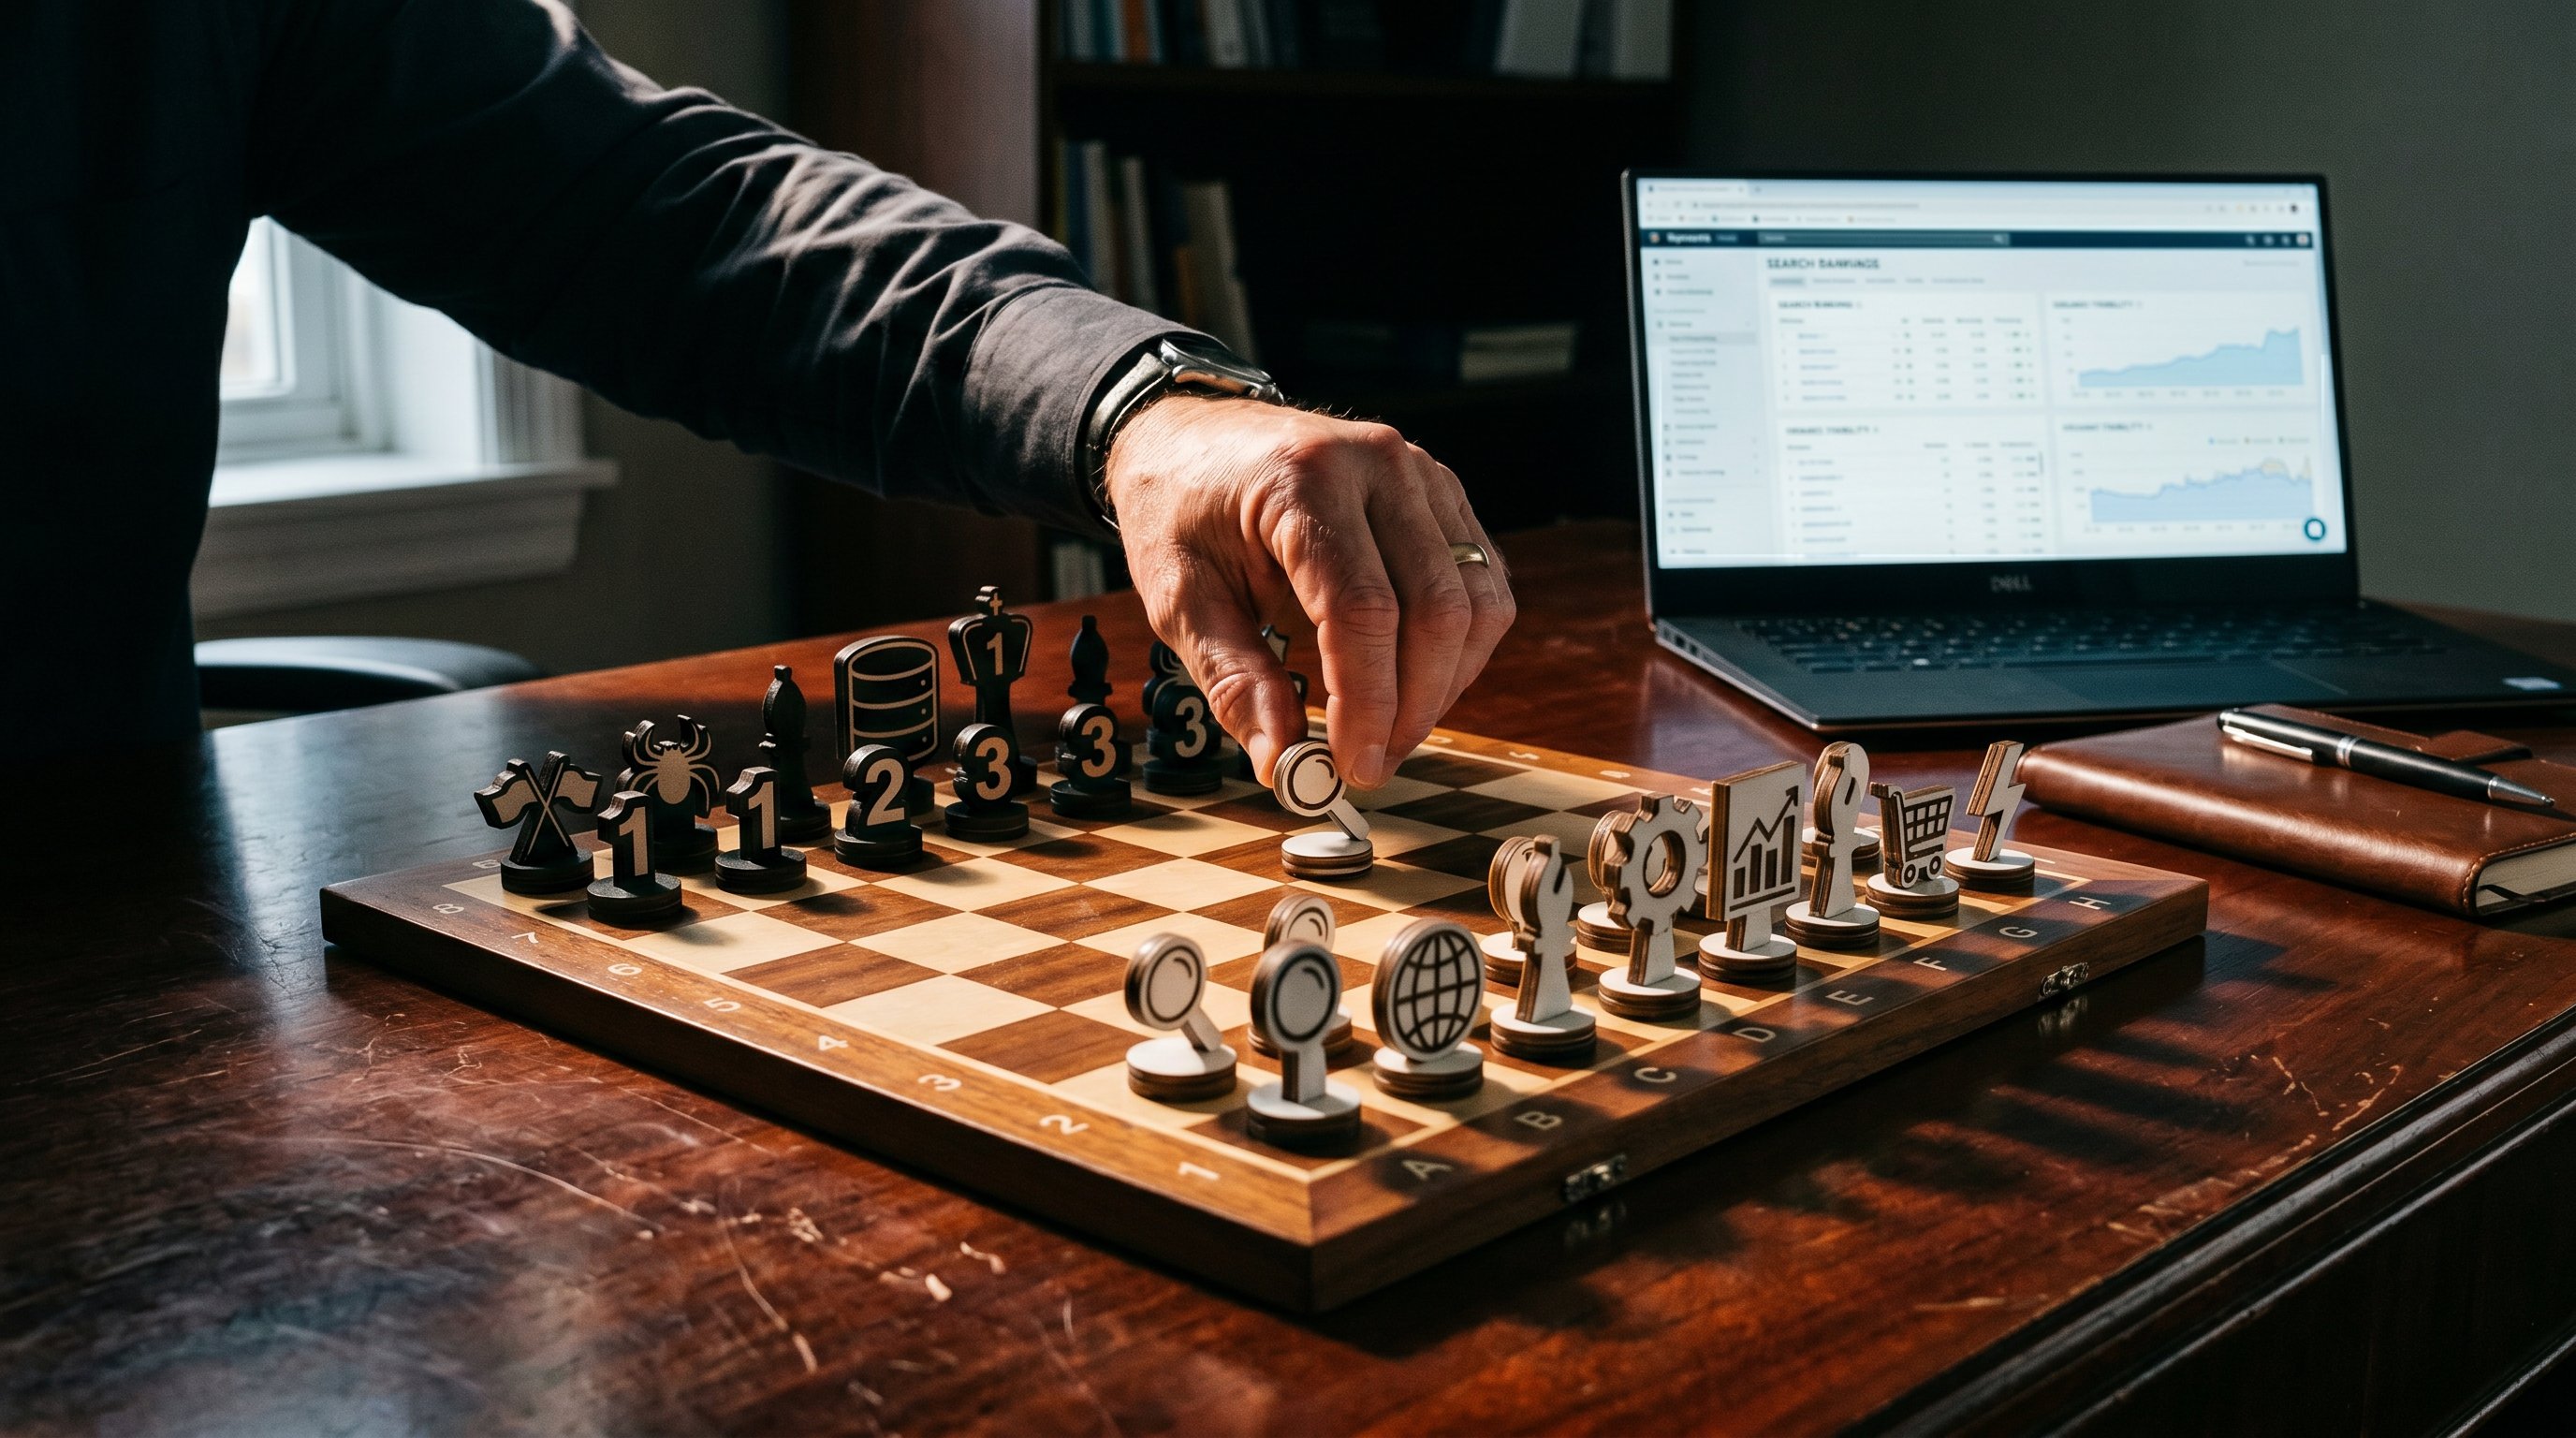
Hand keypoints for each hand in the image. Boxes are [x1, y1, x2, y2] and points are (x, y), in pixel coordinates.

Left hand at [1104, 395, 1514, 788]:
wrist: (1189, 434)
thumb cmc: (1178, 508)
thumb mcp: (1177, 596)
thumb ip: (1232, 679)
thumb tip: (1279, 761)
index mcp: (1302, 480)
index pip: (1363, 609)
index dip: (1368, 702)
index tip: (1353, 765)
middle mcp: (1377, 464)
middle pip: (1436, 609)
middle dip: (1413, 706)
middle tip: (1372, 763)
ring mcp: (1420, 474)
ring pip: (1477, 601)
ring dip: (1445, 683)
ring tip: (1391, 728)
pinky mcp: (1441, 494)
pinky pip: (1481, 582)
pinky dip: (1458, 647)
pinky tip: (1411, 679)